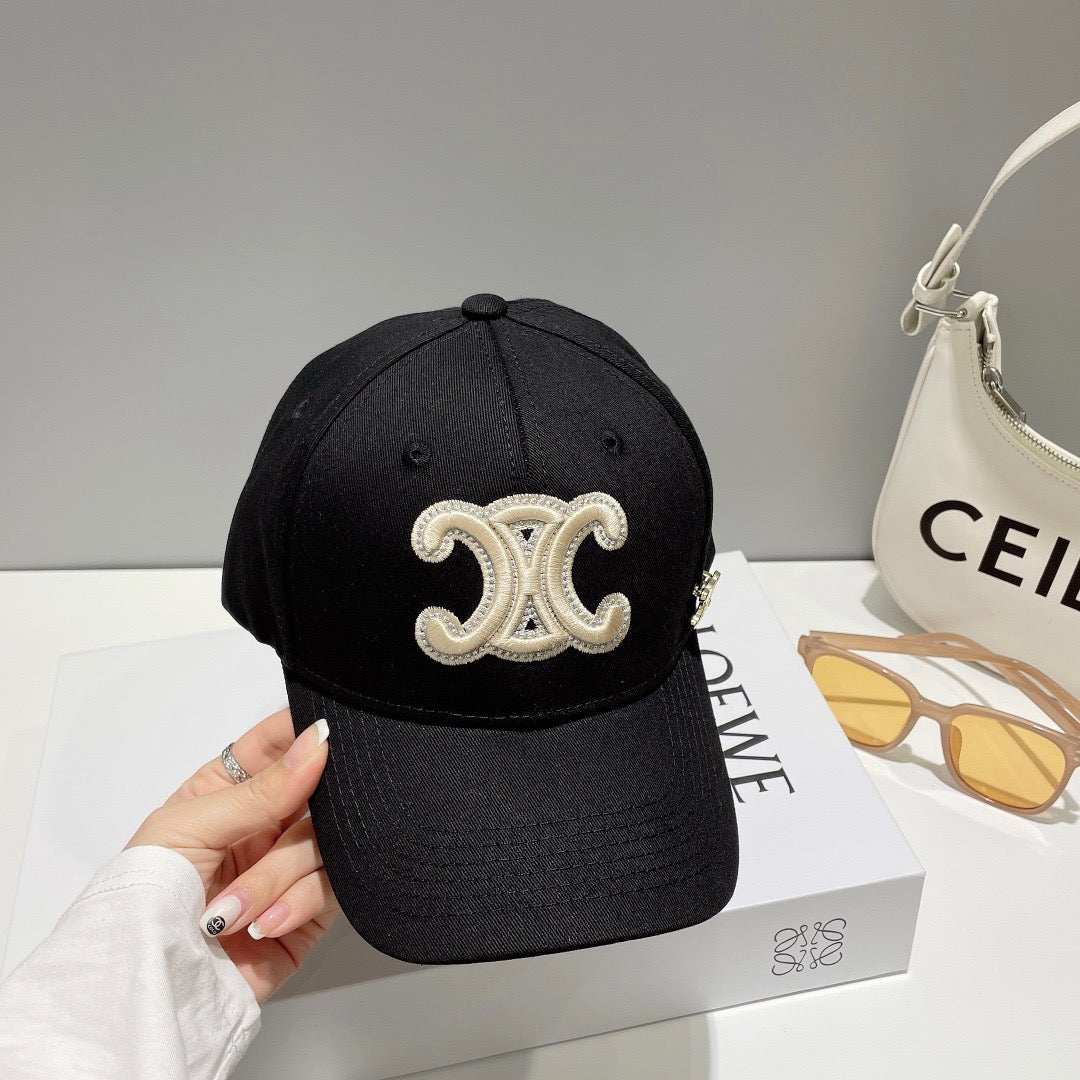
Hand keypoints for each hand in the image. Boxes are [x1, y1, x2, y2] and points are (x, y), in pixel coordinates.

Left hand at [125, 709, 338, 1004]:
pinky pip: (331, 888)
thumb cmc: (143, 904)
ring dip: (276, 876)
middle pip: (315, 792)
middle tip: (280, 825)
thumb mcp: (191, 829)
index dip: (302, 734)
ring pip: (324, 842)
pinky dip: (295, 904)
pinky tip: (262, 923)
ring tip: (232, 909)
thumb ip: (261, 789)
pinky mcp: (311, 911)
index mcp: (228, 791)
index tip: (321, 735)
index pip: (278, 743)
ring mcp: (289, 866)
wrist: (146, 990)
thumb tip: (315, 742)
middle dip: (298, 813)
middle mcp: (264, 824)